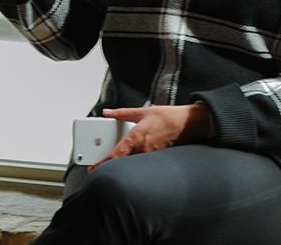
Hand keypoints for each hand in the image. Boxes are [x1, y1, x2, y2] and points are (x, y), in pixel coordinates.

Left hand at [92, 104, 213, 167]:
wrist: (186, 123)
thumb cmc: (166, 116)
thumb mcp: (141, 111)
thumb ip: (121, 113)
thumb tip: (107, 112)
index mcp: (136, 137)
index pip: (116, 154)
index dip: (103, 162)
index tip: (94, 168)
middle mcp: (143, 148)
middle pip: (123, 162)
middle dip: (112, 165)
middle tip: (102, 165)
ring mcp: (151, 155)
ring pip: (133, 163)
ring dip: (124, 163)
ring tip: (117, 161)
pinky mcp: (158, 157)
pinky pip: (144, 162)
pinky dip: (136, 161)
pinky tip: (135, 158)